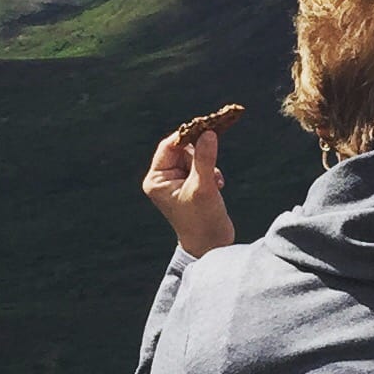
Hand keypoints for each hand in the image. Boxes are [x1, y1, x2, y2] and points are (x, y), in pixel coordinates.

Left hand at [143, 125, 236, 254]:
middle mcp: (162, 180)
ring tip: (214, 183)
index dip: (187, 136)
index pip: (169, 147)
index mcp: (156, 180)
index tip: (207, 127)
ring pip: (194, 157)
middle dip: (200, 157)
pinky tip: (217, 186)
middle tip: (211, 167)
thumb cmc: (202, 220)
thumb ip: (204, 159)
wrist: (212, 246)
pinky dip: (211, 172)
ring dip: (208, 166)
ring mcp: (176, 183)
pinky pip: (201, 167)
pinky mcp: (190, 186)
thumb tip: (208, 133)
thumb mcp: (203, 187)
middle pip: (183, 150)